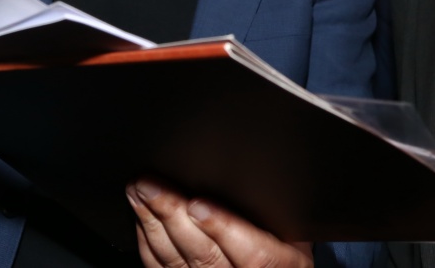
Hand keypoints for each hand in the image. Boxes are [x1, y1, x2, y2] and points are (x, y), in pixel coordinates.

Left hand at [127, 178, 311, 267]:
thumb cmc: (285, 252)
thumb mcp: (296, 229)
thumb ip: (277, 210)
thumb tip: (260, 174)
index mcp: (280, 265)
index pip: (253, 253)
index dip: (223, 227)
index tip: (199, 204)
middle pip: (204, 255)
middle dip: (173, 216)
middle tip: (151, 185)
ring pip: (176, 261)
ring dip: (152, 223)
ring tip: (139, 191)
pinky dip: (148, 241)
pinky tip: (141, 215)